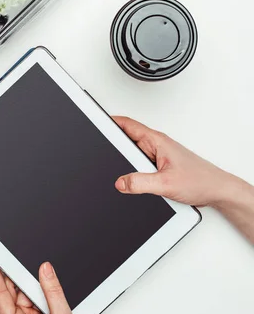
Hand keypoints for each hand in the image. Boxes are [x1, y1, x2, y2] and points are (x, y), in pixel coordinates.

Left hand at [0, 255, 83, 313]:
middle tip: (37, 281)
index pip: (0, 292)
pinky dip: (36, 302)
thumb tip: (45, 269)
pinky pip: (25, 304)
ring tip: (47, 307)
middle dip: (25, 285)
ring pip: (20, 297)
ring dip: (34, 296)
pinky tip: (45, 310)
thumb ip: (52, 290)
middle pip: (11, 293)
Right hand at [113, 116, 232, 207]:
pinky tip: (134, 181)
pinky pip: (141, 166)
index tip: (96, 123)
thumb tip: (120, 182)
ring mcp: (159, 156)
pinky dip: (134, 172)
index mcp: (157, 141)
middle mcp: (157, 145)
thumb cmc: (200, 180)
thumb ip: (140, 183)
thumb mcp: (165, 183)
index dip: (110, 122)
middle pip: (128, 139)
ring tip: (121, 172)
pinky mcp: (161, 167)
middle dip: (114, 145)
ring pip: (134, 155)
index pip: (128, 125)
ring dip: (126, 162)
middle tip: (102, 151)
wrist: (217, 191)